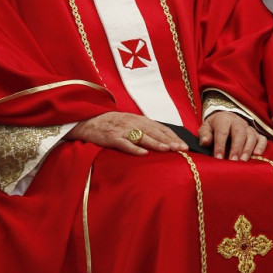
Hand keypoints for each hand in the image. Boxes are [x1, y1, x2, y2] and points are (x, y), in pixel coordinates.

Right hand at [66, 113, 188, 154]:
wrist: (87, 120)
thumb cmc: (111, 124)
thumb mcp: (130, 123)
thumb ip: (145, 129)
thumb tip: (164, 140)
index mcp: (139, 119)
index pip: (160, 128)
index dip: (173, 136)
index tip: (185, 145)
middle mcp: (133, 122)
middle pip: (154, 132)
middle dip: (169, 141)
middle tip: (182, 149)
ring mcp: (122, 130)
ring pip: (142, 136)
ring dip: (156, 143)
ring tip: (168, 150)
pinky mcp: (111, 137)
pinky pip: (124, 143)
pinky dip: (134, 148)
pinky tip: (143, 153)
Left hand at [198, 111, 266, 160]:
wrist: (224, 119)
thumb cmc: (213, 127)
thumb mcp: (205, 128)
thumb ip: (204, 134)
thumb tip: (205, 142)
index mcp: (223, 119)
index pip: (222, 132)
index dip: (220, 145)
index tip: (218, 158)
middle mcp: (237, 121)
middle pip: (239, 133)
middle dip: (236, 148)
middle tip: (233, 161)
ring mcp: (248, 127)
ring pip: (251, 136)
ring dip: (247, 149)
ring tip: (243, 161)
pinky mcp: (256, 133)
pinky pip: (262, 138)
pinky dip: (261, 146)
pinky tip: (257, 154)